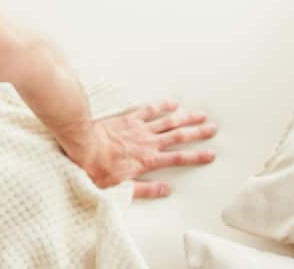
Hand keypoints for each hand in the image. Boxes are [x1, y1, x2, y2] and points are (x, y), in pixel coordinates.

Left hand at [63, 100, 217, 197]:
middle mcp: (147, 142)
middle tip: (212, 128)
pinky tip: (171, 103)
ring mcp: (138, 128)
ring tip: (199, 114)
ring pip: (167, 121)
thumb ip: (145, 190)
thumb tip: (166, 190)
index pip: (178, 158)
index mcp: (148, 160)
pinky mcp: (127, 118)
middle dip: (197, 132)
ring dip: (185, 118)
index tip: (211, 154)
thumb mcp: (120, 188)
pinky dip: (161, 106)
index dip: (196, 157)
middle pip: (178, 136)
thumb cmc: (96, 167)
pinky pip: (148, 110)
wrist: (80, 145)